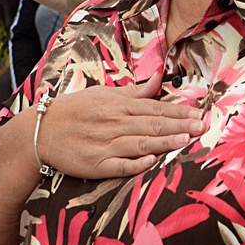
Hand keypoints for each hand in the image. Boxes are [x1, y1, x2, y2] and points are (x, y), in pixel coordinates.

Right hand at [35, 70, 204, 178]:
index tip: (201, 114)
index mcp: (118, 106)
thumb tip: (158, 79)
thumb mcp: (103, 94)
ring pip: (140, 143)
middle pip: (152, 125)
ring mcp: (105, 145)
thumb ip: (134, 91)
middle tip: (203, 126)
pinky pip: (119, 165)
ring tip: (185, 140)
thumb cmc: (75, 110)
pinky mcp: (96, 164)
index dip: (179, 112)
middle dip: (179, 126)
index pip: (155, 109)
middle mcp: (114, 124)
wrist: (42, 131)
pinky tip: (151, 162)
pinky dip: (135, 163)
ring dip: (163, 142)